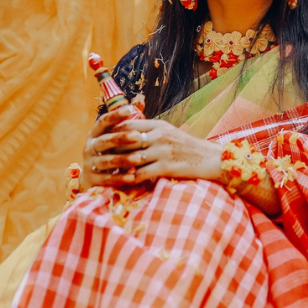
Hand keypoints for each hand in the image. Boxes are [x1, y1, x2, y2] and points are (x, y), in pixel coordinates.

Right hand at [80, 104, 138, 188]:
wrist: (93, 180)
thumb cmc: (110, 154)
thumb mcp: (113, 140)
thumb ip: (124, 127)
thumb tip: (140, 103)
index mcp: (94, 135)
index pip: (103, 122)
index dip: (114, 115)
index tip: (129, 109)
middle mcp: (90, 148)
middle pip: (104, 141)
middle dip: (120, 138)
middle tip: (137, 136)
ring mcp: (89, 164)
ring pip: (106, 161)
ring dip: (123, 159)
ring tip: (138, 158)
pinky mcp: (92, 180)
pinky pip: (107, 179)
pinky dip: (119, 178)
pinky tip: (132, 177)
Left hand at [88, 119, 223, 186]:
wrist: (211, 159)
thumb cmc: (189, 147)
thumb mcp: (169, 133)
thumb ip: (151, 132)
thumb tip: (130, 133)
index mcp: (158, 125)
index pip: (128, 125)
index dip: (112, 132)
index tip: (100, 140)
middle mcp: (158, 136)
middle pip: (126, 141)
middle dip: (110, 150)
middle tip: (96, 158)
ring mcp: (162, 151)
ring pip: (131, 157)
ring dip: (117, 166)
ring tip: (105, 172)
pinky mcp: (166, 167)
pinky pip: (141, 173)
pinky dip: (129, 178)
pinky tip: (121, 183)